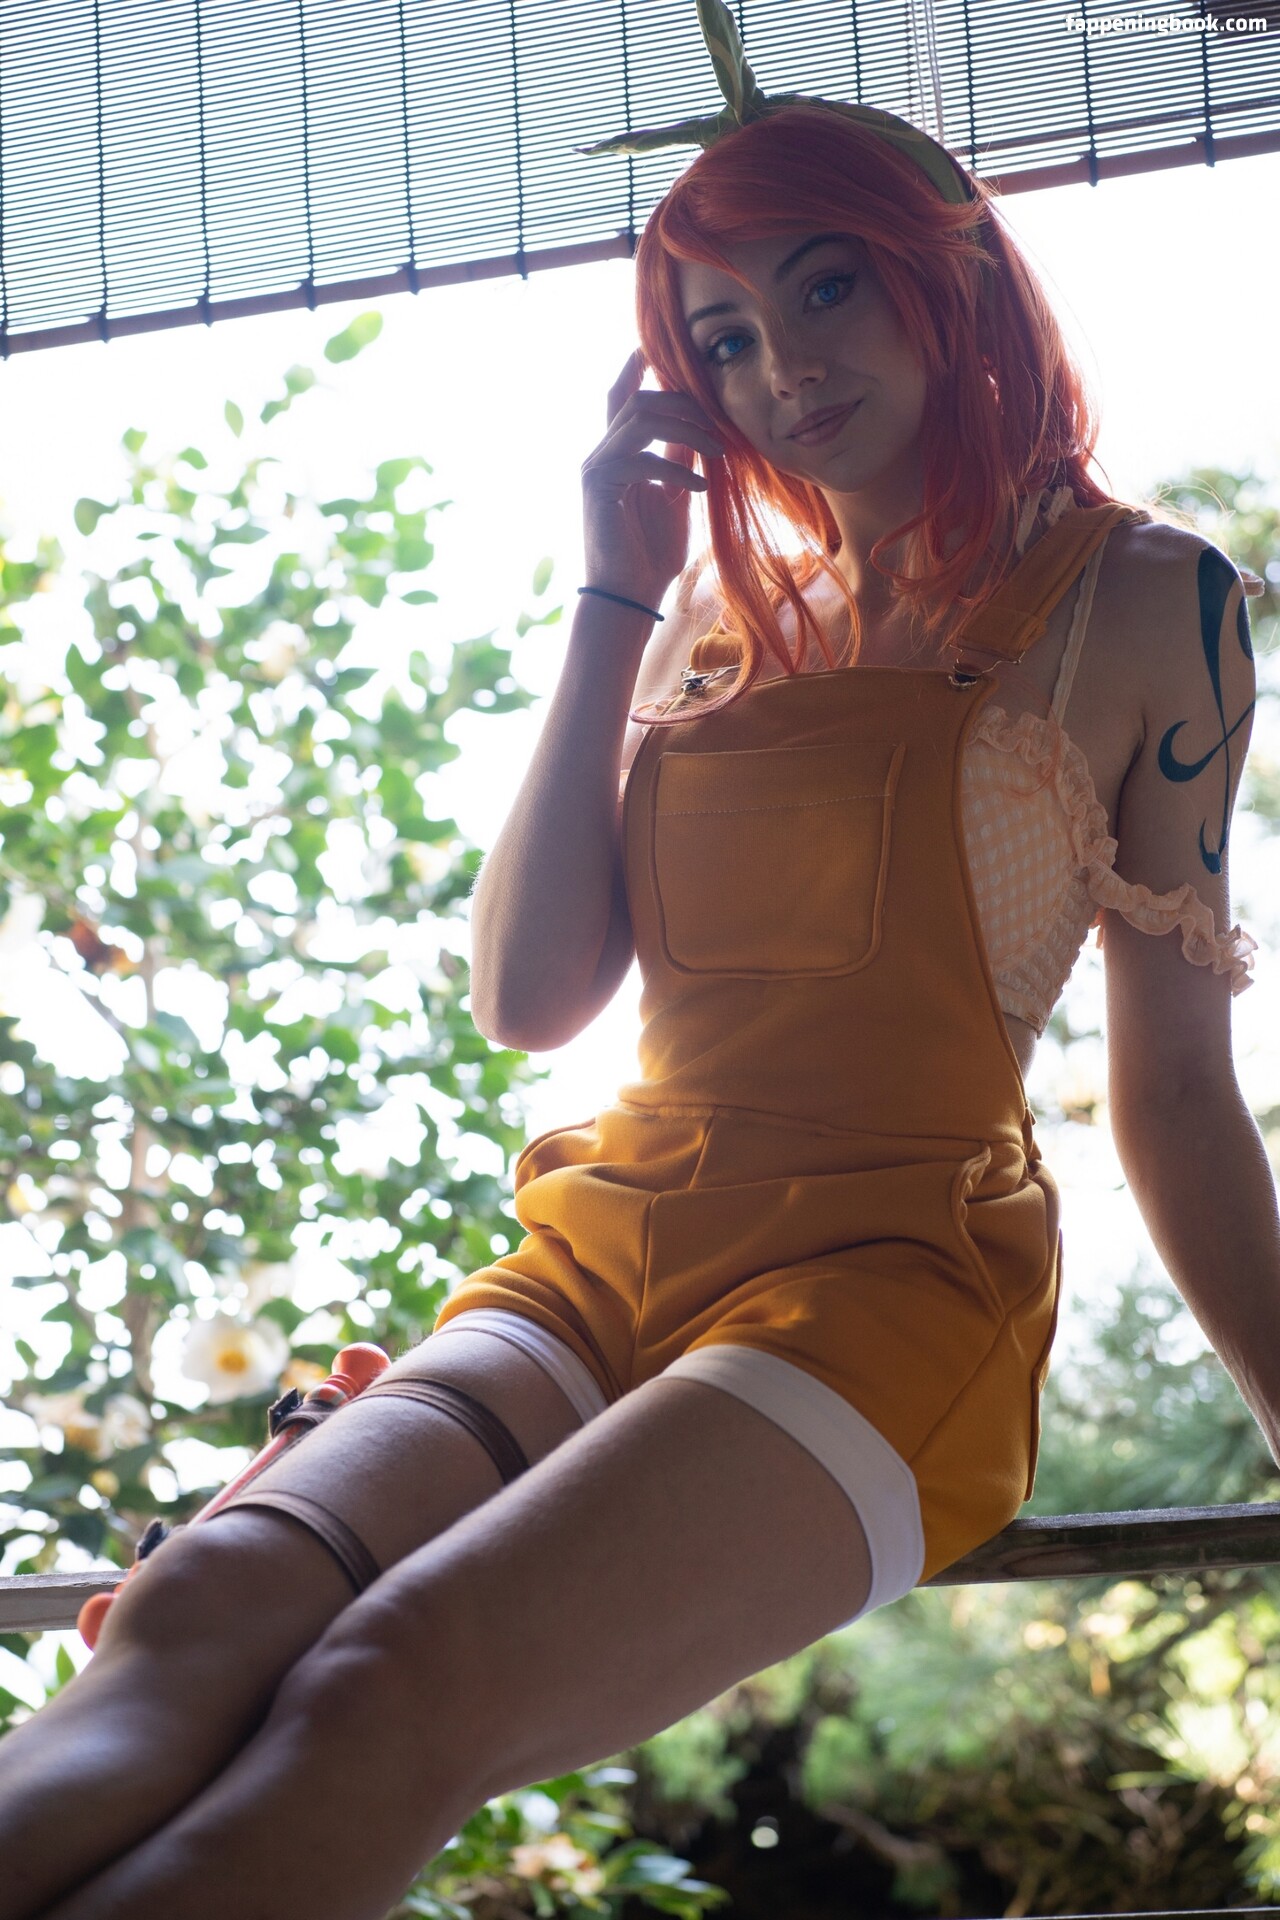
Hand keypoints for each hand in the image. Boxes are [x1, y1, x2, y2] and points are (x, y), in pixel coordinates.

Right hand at [581, 349, 724, 613]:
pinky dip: (676, 468)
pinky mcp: (599, 485)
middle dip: (684, 404)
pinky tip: (701, 486)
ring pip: (640, 419)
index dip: (636, 368)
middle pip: (639, 400)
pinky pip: (641, 459)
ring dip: (686, 430)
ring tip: (718, 452)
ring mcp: (596, 467)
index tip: (658, 347)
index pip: (622, 398)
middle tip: (720, 424)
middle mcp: (601, 453)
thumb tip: (699, 430)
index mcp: (618, 453)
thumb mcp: (675, 496)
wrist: (629, 595)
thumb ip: (680, 459)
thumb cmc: (651, 553)